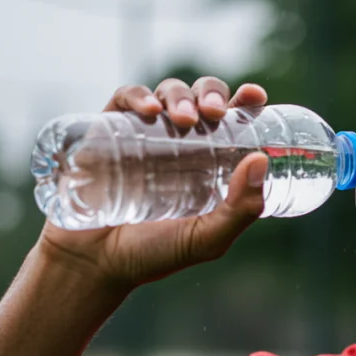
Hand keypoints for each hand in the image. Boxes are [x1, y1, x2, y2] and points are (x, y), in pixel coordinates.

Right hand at [36, 78, 269, 288]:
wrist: (95, 263)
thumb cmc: (154, 254)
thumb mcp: (207, 239)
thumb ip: (240, 210)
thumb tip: (261, 160)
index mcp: (211, 161)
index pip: (233, 121)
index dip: (246, 102)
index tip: (255, 96)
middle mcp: (180, 142)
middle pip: (202, 98)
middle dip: (211, 93)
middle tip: (214, 113)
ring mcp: (144, 134)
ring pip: (167, 93)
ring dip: (179, 95)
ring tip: (184, 118)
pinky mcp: (107, 131)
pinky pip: (124, 99)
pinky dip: (138, 96)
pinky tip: (149, 110)